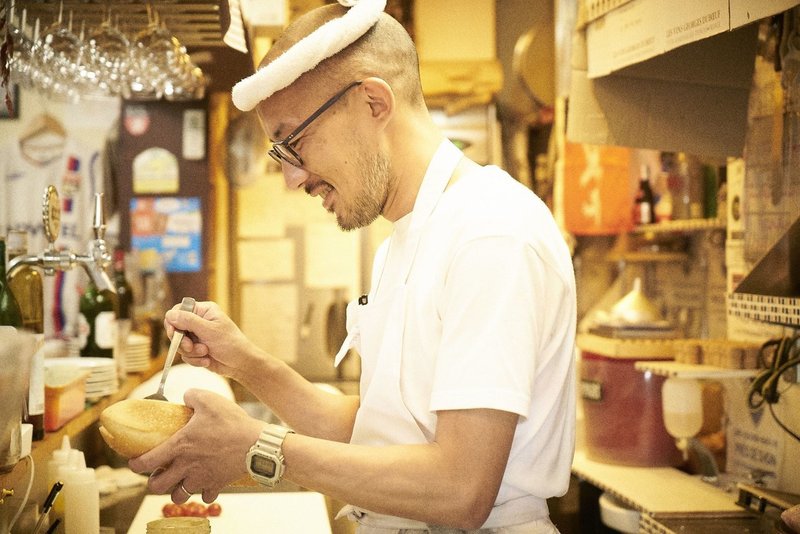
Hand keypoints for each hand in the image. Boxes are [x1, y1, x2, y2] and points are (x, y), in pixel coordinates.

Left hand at [129, 389, 263, 503]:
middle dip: (155, 482)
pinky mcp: (217, 484)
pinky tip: (207, 482)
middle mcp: (186, 466)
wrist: (256, 444)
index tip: (135, 462)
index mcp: (179, 446)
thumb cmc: (232, 423)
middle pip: (157, 487)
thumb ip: (192, 396)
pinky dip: (204, 492)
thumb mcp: (209, 400)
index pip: (146, 462)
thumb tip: (187, 396)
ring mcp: (201, 478)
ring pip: (179, 497)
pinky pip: (206, 497)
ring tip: (181, 480)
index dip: (135, 464)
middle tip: (160, 473)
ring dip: (177, 490)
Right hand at [164, 300, 257, 378]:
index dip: (173, 322)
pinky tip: (207, 360)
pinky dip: (195, 360)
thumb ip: (189, 321)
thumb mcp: (209, 331)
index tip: (174, 333)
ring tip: (206, 353)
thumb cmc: (231, 344)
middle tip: (191, 347)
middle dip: (183, 341)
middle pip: (175, 329)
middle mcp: (198, 322)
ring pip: (179, 345)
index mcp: (203, 311)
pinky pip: (185, 355)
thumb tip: (170, 314)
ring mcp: (197, 336)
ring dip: (192, 352)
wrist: (241, 364)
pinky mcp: (196, 350)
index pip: (179, 311)